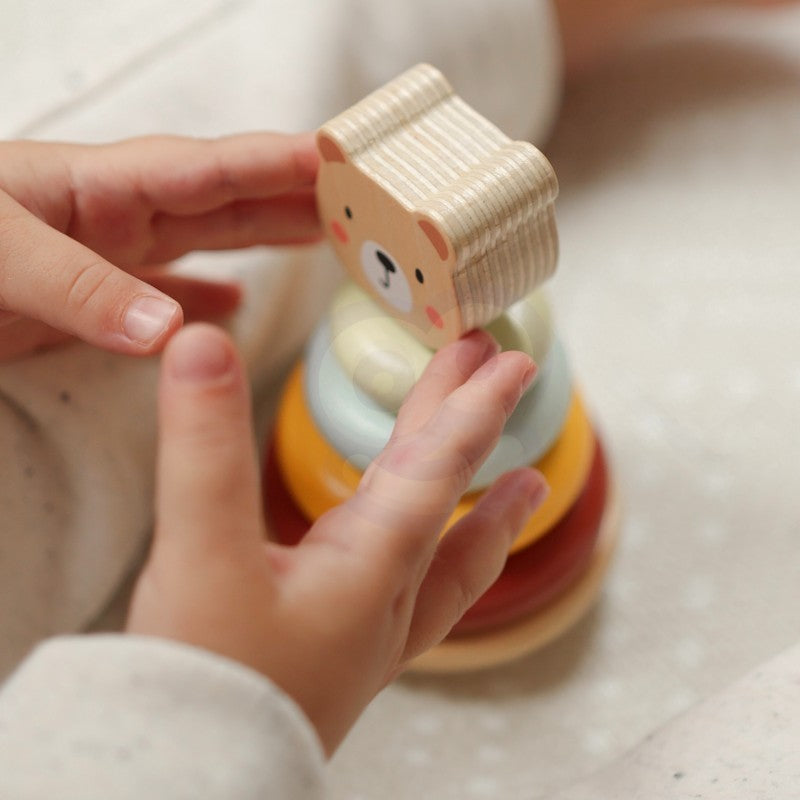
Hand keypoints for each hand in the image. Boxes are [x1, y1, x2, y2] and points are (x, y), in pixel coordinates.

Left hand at [0, 133, 320, 358]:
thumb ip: (80, 288)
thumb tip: (170, 329)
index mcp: (95, 185)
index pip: (206, 170)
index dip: (275, 163)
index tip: (335, 159)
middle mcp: (111, 214)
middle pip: (221, 200)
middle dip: (290, 194)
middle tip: (353, 194)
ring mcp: (103, 255)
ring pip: (203, 240)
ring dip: (262, 236)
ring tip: (318, 234)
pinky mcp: (92, 300)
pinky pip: (166, 295)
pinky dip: (204, 300)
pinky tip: (233, 302)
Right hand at [127, 324, 547, 754]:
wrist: (192, 777)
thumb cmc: (205, 682)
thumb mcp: (197, 552)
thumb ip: (203, 448)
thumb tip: (203, 346)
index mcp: (370, 565)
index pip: (438, 466)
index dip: (475, 404)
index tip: (509, 360)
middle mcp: (386, 595)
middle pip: (445, 494)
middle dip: (473, 426)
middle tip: (504, 372)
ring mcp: (372, 629)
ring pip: (446, 553)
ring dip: (483, 508)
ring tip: (524, 484)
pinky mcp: (344, 648)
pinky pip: (419, 594)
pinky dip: (439, 561)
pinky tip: (424, 553)